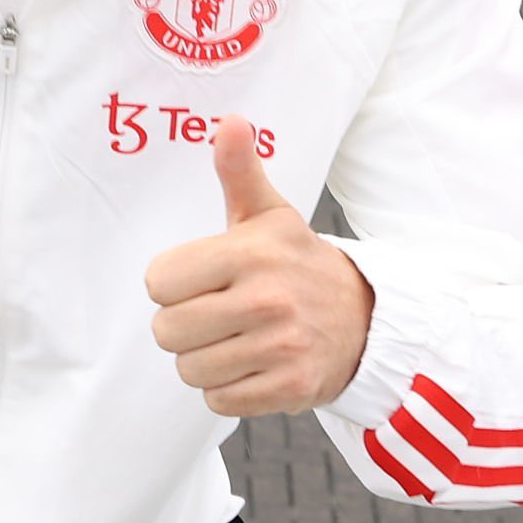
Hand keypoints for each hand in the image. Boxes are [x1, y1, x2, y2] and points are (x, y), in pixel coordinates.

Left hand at [144, 116, 373, 416]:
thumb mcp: (268, 215)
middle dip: (182, 326)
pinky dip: (228, 389)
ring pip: (189, 370)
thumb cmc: (296, 263)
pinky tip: (253, 364)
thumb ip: (239, 172)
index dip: (172, 285)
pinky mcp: (289, 387)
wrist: (363, 319)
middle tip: (216, 314)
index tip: (200, 281)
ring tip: (236, 339)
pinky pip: (218, 400)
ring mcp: (280, 346)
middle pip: (166, 332)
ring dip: (205, 360)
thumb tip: (229, 121)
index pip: (158, 283)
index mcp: (250, 253)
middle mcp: (267, 299)